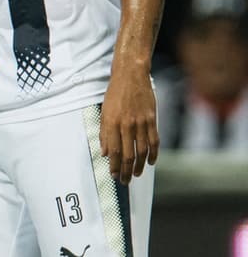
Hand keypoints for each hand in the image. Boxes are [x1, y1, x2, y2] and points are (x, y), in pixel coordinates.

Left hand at [99, 64, 158, 183]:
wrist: (131, 76)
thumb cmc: (115, 93)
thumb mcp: (104, 111)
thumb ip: (103, 132)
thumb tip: (103, 152)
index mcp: (111, 122)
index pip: (112, 150)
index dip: (113, 165)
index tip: (113, 175)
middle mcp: (126, 125)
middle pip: (127, 154)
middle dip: (125, 170)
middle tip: (124, 181)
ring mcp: (140, 123)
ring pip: (141, 151)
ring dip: (139, 166)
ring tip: (136, 175)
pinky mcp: (152, 120)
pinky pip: (154, 141)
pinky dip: (153, 154)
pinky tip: (151, 162)